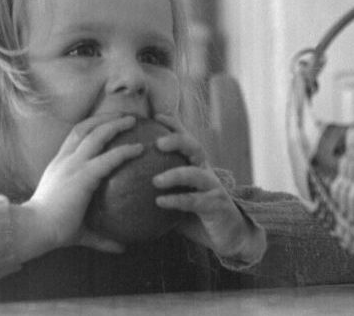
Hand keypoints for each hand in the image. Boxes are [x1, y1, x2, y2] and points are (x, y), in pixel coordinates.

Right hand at [19, 114, 142, 256]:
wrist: (34, 230)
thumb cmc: (52, 231)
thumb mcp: (80, 230)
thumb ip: (101, 236)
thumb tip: (122, 248)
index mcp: (59, 166)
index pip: (74, 137)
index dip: (91, 126)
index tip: (107, 123)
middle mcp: (65, 160)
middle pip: (85, 127)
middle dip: (105, 117)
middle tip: (125, 116)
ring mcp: (73, 165)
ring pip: (97, 134)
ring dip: (116, 124)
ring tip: (134, 120)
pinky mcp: (83, 175)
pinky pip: (109, 158)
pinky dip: (125, 150)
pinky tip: (140, 149)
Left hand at [151, 114, 265, 262]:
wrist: (229, 236)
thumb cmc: (197, 217)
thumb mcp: (177, 199)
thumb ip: (158, 190)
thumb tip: (123, 186)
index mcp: (196, 166)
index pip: (186, 140)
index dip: (174, 125)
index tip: (156, 117)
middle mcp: (206, 172)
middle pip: (195, 148)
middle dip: (178, 140)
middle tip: (158, 143)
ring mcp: (214, 188)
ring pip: (196, 174)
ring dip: (176, 174)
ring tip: (155, 180)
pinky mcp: (217, 206)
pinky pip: (195, 201)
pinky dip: (177, 200)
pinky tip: (160, 202)